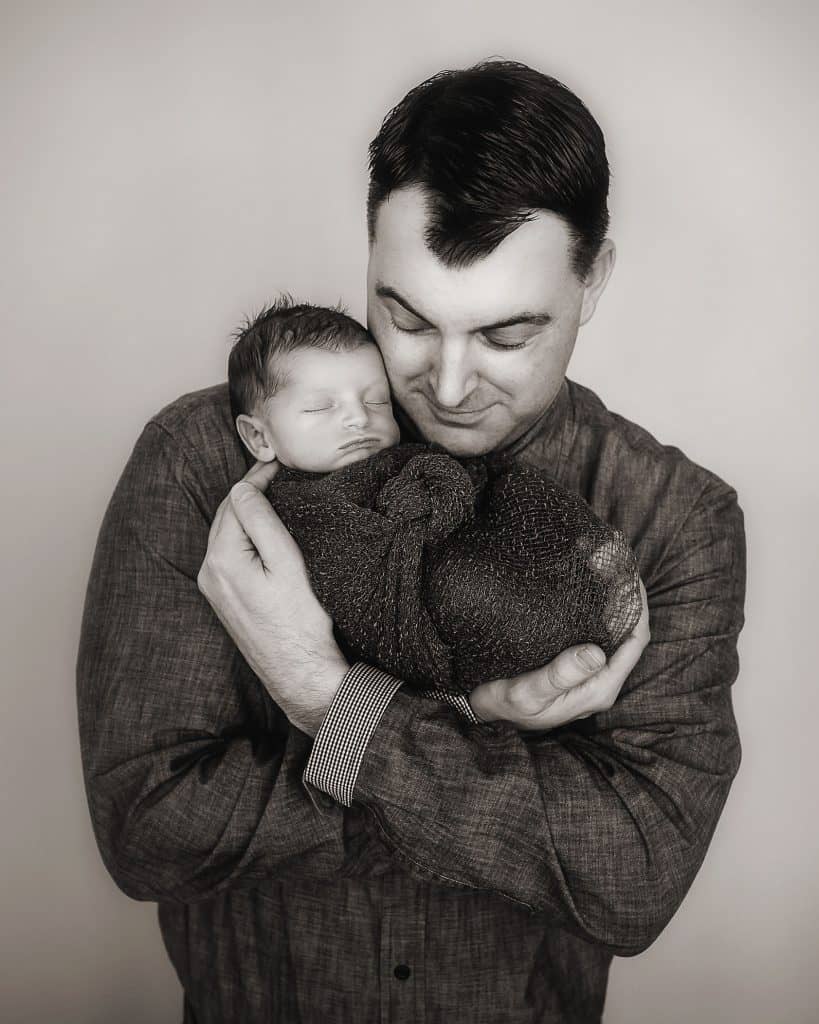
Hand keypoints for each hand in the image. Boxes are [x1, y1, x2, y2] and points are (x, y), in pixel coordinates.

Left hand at [197, 460, 349, 736]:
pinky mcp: (225, 600)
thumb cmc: (301, 622)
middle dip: (249, 492)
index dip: (256, 478)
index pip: (234, 501)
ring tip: (274, 495)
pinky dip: (244, 536)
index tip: (280, 464)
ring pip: (226, 535)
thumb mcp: (287, 563)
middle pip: (226, 516)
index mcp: (221, 559)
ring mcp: (214, 589)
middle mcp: (209, 573)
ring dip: (246, 513)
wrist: (300, 674)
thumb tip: (244, 488)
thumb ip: (262, 521)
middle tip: (278, 473)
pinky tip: (264, 531)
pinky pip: (229, 555)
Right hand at [469, 580, 649, 730]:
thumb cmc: (503, 705)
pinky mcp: (576, 663)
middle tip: (609, 557)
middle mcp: (600, 679)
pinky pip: (596, 631)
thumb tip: (597, 653)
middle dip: (624, 595)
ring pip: (612, 629)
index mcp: (598, 688)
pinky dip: (595, 606)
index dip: (637, 606)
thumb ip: (561, 675)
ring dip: (610, 598)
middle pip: (627, 632)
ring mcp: (590, 671)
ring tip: (599, 562)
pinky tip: (585, 585)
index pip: (634, 642)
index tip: (627, 573)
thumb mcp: (527, 693)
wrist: (483, 712)